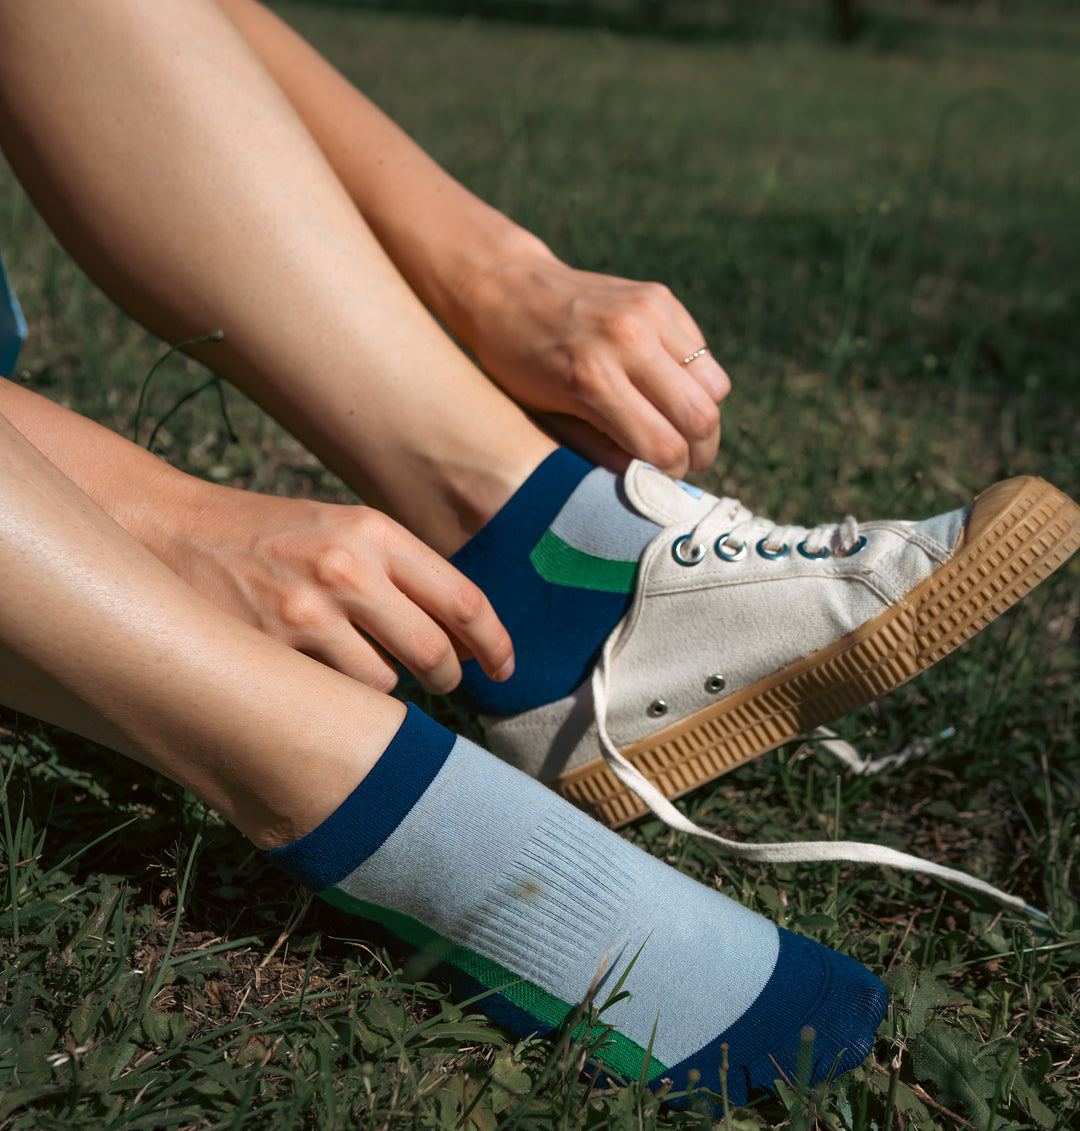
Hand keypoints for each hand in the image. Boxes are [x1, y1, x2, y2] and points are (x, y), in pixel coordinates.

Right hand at [157, 483, 513, 693]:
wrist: (175, 530)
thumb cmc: (273, 535)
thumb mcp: (344, 530)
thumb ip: (404, 574)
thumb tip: (466, 636)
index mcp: (376, 533)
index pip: (463, 599)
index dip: (495, 643)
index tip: (506, 669)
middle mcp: (349, 569)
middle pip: (434, 652)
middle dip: (450, 677)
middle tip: (447, 681)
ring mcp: (308, 611)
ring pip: (386, 684)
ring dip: (385, 686)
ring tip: (355, 660)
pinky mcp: (272, 648)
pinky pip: (334, 695)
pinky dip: (338, 694)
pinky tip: (317, 670)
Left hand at [457, 248, 729, 476]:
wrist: (506, 288)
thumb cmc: (517, 366)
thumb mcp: (546, 417)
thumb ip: (599, 451)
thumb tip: (651, 482)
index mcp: (592, 379)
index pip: (663, 447)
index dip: (670, 476)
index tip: (660, 480)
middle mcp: (627, 340)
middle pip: (700, 418)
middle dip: (699, 453)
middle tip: (686, 464)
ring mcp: (648, 312)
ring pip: (714, 387)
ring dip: (702, 416)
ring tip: (679, 427)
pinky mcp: (660, 297)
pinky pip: (703, 354)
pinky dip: (694, 380)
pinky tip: (666, 387)